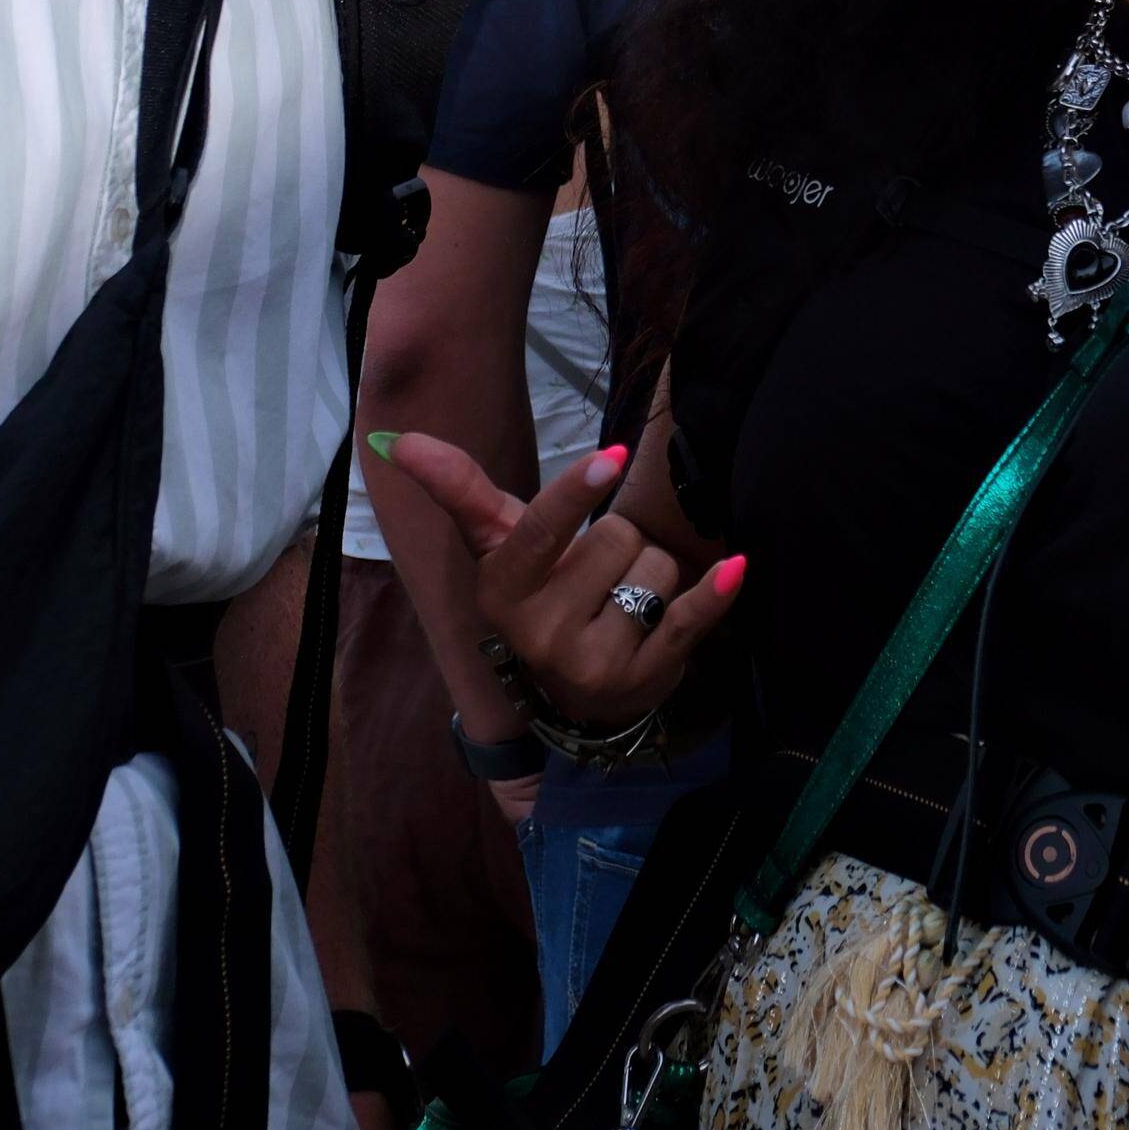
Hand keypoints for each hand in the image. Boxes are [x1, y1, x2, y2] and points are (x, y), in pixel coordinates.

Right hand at [366, 430, 739, 734]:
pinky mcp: (647, 680)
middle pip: (616, 539)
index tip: (611, 457)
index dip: (576, 492)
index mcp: (504, 593)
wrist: (577, 690)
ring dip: (654, 572)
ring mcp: (595, 664)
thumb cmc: (540, 593)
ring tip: (628, 597)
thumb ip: (459, 489)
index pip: (540, 531)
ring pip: (656, 571)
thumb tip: (396, 439)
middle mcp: (542, 636)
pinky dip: (716, 591)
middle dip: (621, 541)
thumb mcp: (499, 544)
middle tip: (601, 570)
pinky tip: (732, 568)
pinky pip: (693, 618)